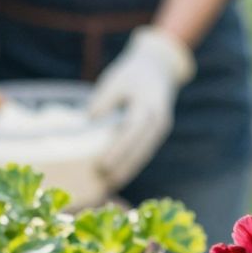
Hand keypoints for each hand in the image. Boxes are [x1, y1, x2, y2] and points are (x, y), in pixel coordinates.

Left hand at [88, 25, 194, 190]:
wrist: (159, 67)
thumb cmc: (132, 73)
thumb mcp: (115, 81)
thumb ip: (103, 101)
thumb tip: (90, 122)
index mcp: (149, 105)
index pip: (132, 132)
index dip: (118, 151)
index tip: (101, 166)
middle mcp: (159, 120)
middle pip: (140, 150)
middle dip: (123, 168)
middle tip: (102, 183)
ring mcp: (161, 127)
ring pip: (144, 155)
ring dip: (128, 171)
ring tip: (109, 185)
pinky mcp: (158, 132)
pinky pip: (145, 151)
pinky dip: (132, 163)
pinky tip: (119, 174)